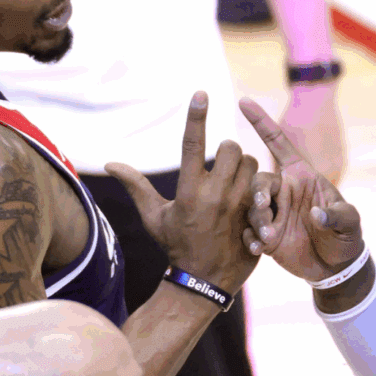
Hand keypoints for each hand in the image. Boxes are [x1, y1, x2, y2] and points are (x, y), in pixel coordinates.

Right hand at [106, 91, 259, 293]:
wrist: (204, 283)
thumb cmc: (176, 246)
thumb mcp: (154, 216)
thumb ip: (136, 186)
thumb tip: (110, 164)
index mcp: (189, 190)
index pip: (193, 144)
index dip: (196, 116)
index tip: (201, 93)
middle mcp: (215, 194)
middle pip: (233, 148)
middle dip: (229, 151)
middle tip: (223, 165)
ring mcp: (238, 205)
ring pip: (252, 164)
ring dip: (245, 168)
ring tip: (236, 182)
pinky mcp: (255, 215)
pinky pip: (265, 185)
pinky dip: (259, 187)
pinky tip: (251, 200)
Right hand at [239, 97, 362, 281]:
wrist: (336, 268)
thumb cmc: (346, 236)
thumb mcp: (349, 222)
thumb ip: (336, 216)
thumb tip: (315, 215)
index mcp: (301, 176)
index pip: (278, 144)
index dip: (262, 123)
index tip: (243, 101)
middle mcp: (283, 190)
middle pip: (259, 180)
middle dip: (257, 192)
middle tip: (264, 209)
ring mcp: (273, 212)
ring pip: (249, 205)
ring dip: (255, 219)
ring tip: (268, 237)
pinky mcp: (265, 234)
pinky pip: (247, 230)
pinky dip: (250, 237)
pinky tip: (259, 247)